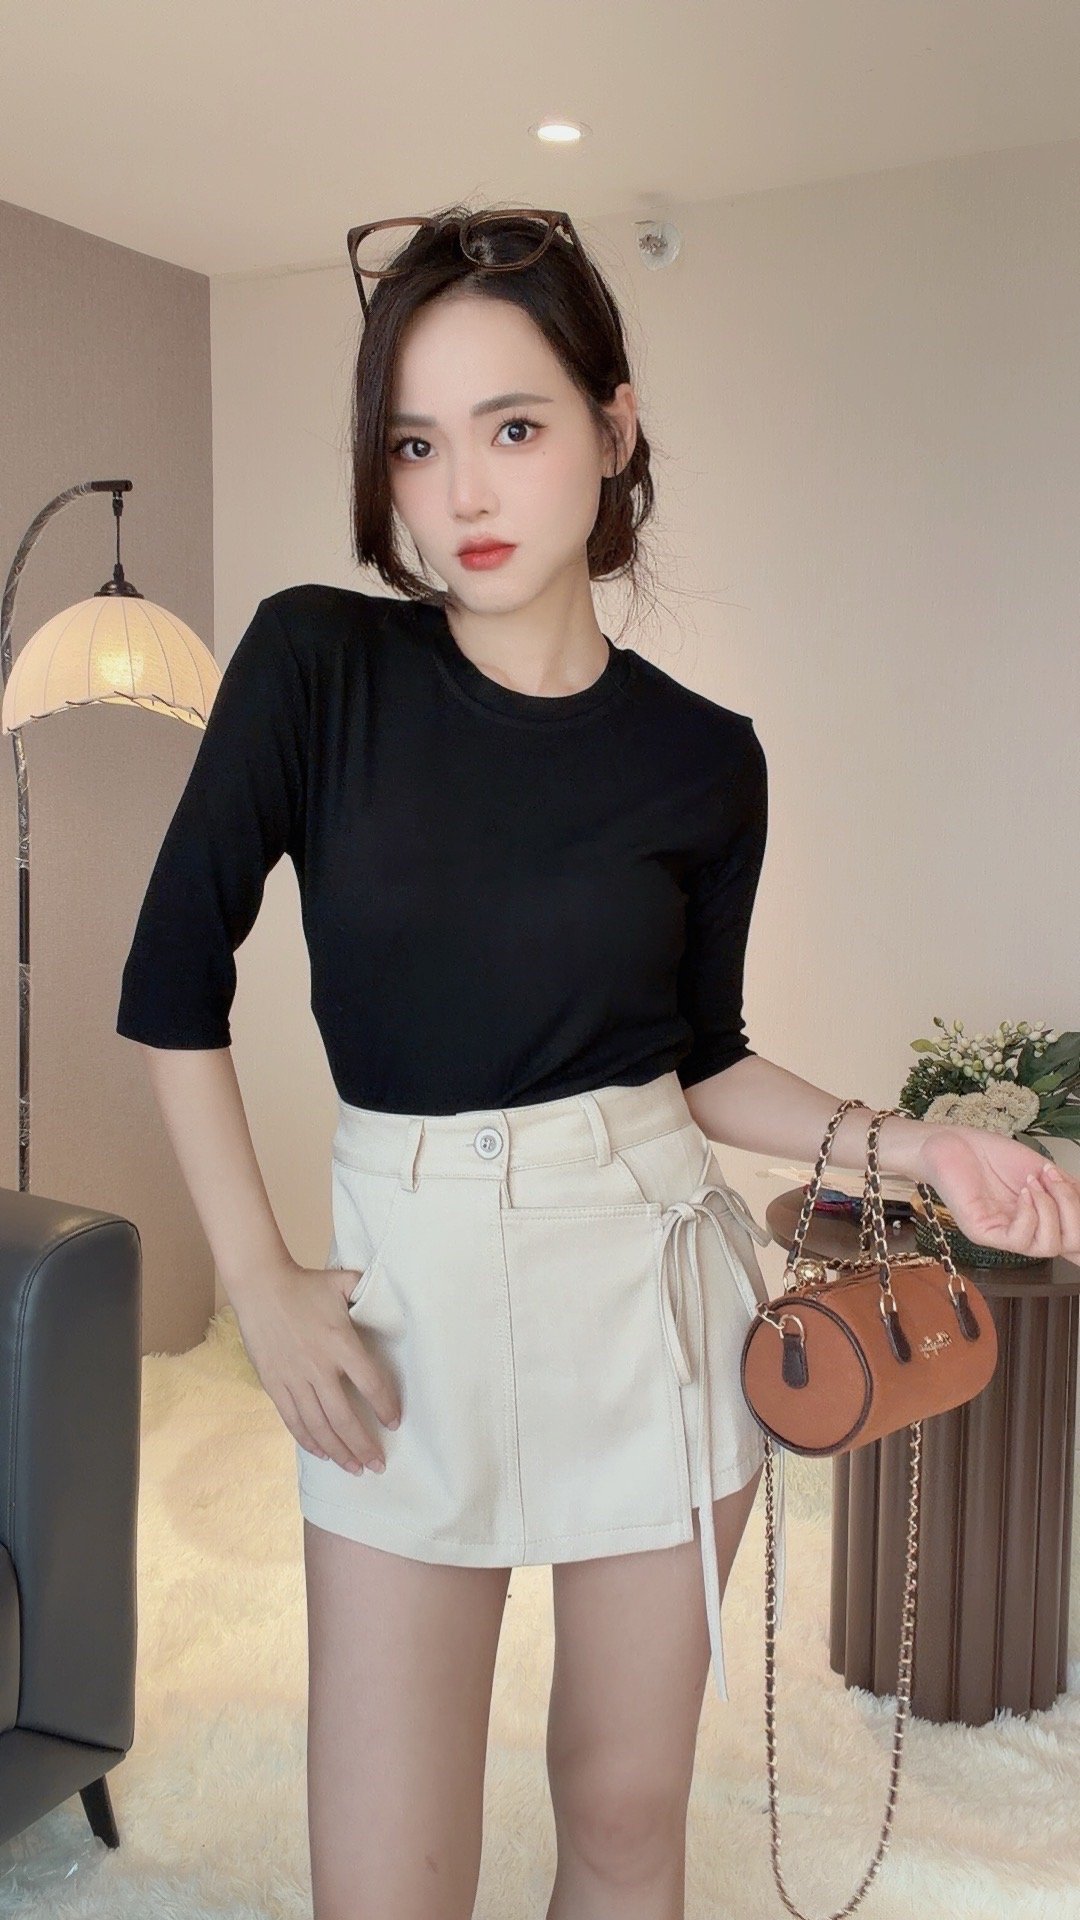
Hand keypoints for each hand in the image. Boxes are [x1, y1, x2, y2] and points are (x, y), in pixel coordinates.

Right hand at [232, 1258, 401, 1472]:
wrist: (260, 1286)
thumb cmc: (305, 1284)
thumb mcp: (343, 1283)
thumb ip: (367, 1292)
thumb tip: (389, 1296)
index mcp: (341, 1343)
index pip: (371, 1384)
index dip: (386, 1407)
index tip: (395, 1423)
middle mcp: (318, 1367)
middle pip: (345, 1417)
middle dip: (363, 1445)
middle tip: (378, 1465)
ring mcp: (294, 1378)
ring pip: (318, 1425)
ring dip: (338, 1451)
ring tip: (354, 1468)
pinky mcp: (274, 1384)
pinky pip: (292, 1420)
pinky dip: (308, 1440)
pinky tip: (321, 1453)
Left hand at [914, 1125, 1079, 1261]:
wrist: (954, 1142)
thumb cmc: (991, 1156)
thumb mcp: (1042, 1171)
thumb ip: (1066, 1190)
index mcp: (1041, 1220)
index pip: (1072, 1246)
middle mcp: (1025, 1232)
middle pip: (1071, 1245)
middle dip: (1073, 1209)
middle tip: (1056, 1180)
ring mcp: (1004, 1235)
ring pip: (1048, 1246)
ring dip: (1050, 1208)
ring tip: (1034, 1182)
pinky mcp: (983, 1233)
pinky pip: (1020, 1239)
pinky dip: (1030, 1212)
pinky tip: (1023, 1191)